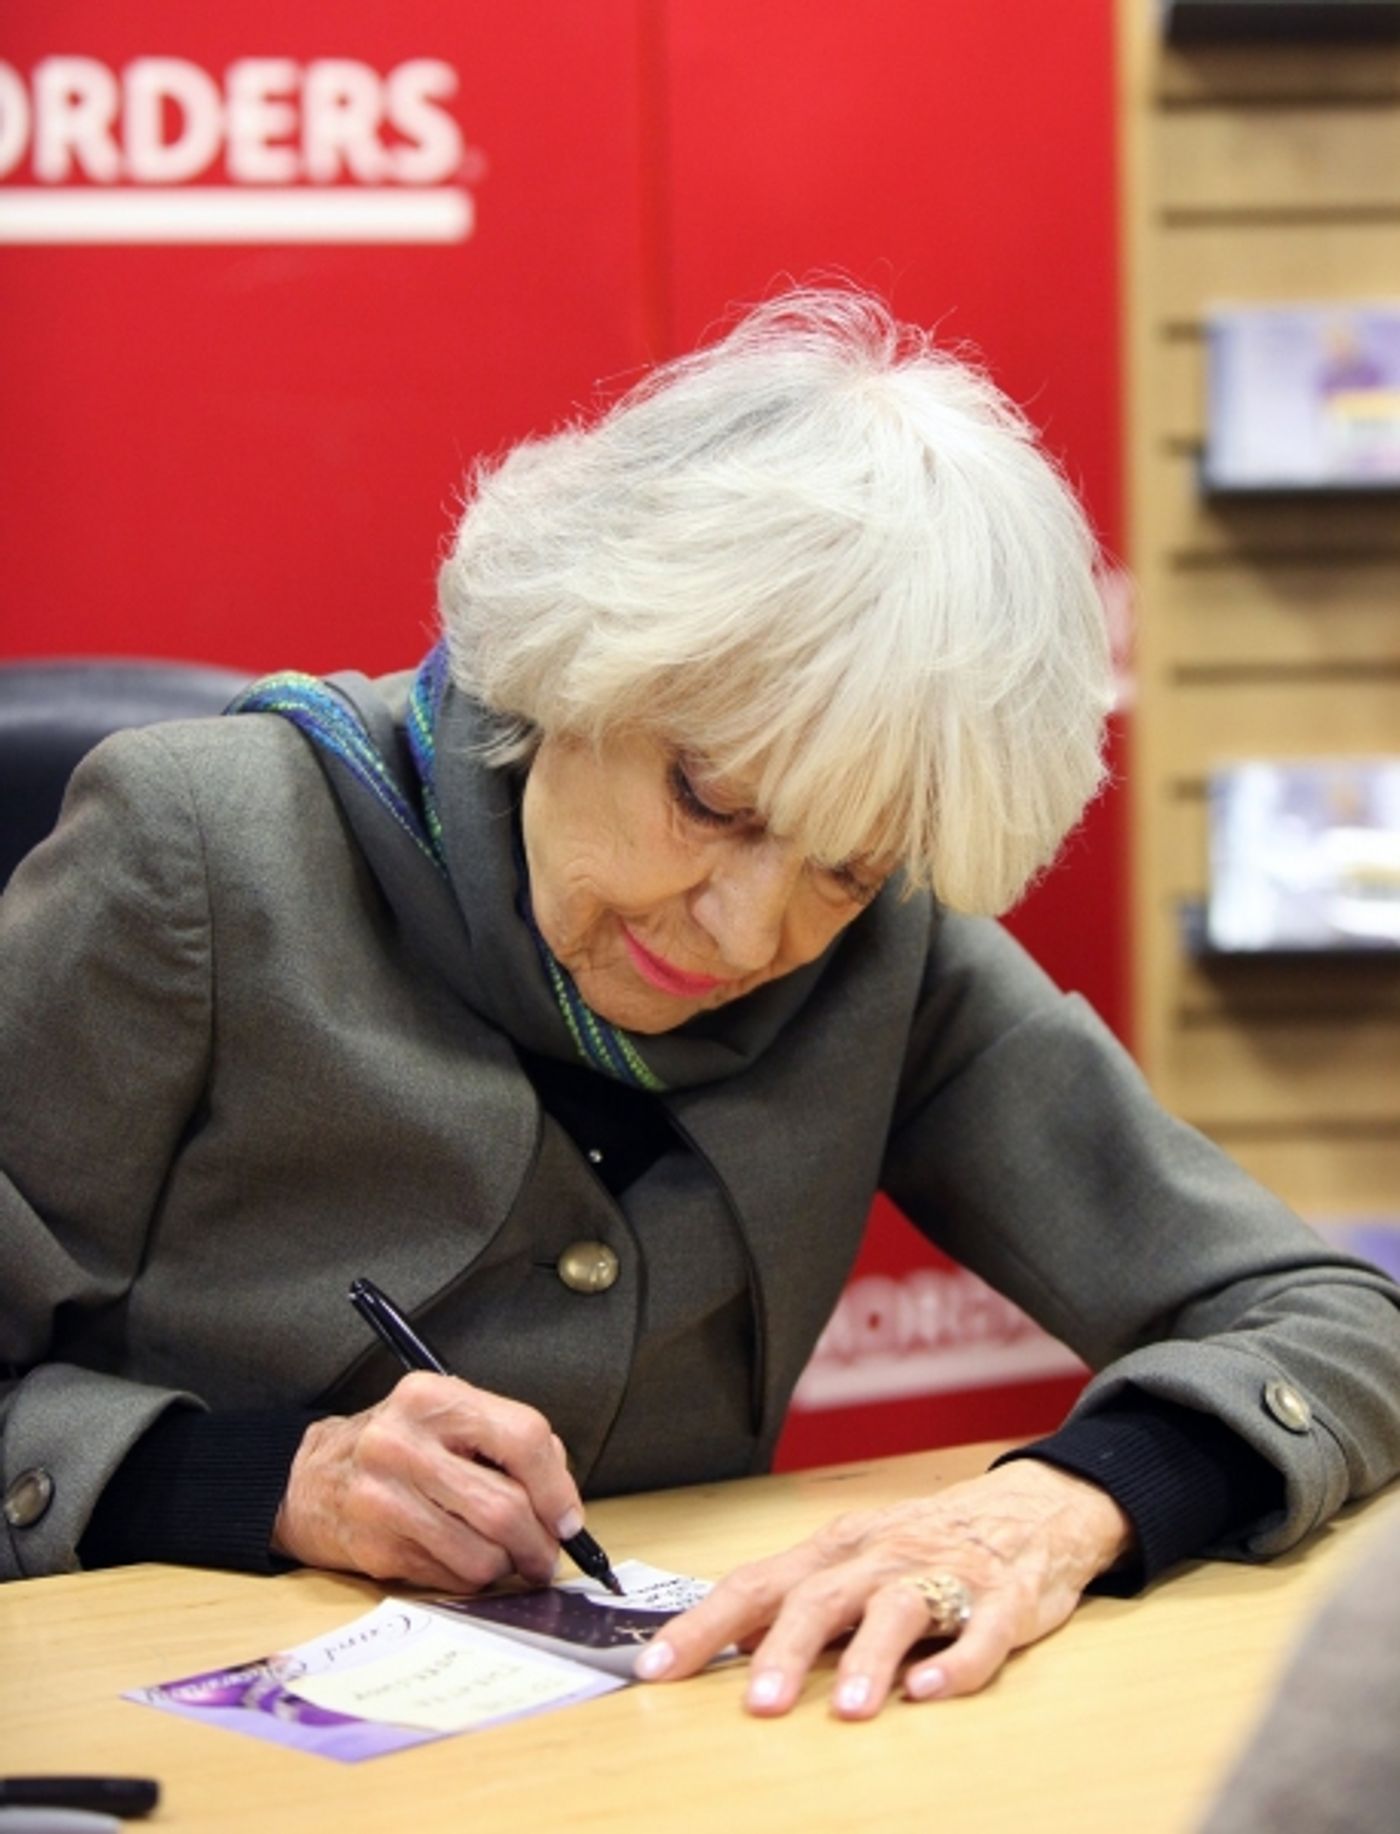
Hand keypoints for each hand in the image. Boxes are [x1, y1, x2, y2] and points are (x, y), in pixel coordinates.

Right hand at [271, 1371, 585, 1590]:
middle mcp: (402, 1444)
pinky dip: (472, 1577)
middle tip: (546, 1554)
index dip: (557, 1486)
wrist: (311, 1479)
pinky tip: (463, 1559)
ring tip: (505, 1556)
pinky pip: (451, 1577)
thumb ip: (507, 1443)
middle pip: (505, 1507)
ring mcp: (384, 1499)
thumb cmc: (398, 1446)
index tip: (570, 1518)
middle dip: (539, 1542)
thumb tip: (563, 1505)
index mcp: (430, 1398)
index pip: (522, 1436)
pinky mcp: (376, 1548)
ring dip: (507, 1566)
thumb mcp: (447, 1416)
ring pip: (482, 1554)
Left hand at [634, 1461, 1131, 1716]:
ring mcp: (944, 1576)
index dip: (704, 1625)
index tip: (655, 1665)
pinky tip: (931, 1691)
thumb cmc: (929, 1541)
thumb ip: (798, 1598)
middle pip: (821, 1597)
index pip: (756, 1583)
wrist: (1034, 1506)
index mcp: (837, 1551)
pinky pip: (982, 1633)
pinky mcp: (1005, 1601)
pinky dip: (957, 1663)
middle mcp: (881, 1557)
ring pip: (898, 1610)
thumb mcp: (856, 1557)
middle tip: (758, 1705)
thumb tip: (725, 1640)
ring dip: (871, 1659)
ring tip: (851, 1711)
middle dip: (786, 1650)